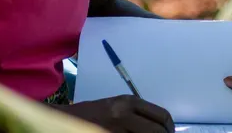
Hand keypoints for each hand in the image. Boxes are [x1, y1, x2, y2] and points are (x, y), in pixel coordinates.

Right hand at [55, 95, 173, 132]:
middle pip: (157, 131)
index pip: (162, 116)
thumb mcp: (117, 108)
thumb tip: (161, 129)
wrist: (62, 120)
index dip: (169, 129)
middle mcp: (124, 113)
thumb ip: (137, 115)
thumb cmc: (92, 114)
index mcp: (129, 102)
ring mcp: (114, 128)